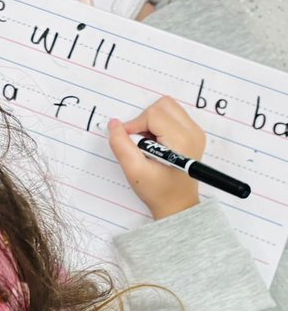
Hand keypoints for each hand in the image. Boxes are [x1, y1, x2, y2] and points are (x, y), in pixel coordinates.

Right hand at [107, 96, 206, 220]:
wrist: (178, 204)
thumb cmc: (158, 191)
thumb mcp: (134, 171)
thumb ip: (121, 145)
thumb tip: (114, 124)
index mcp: (181, 141)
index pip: (153, 114)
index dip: (135, 125)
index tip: (130, 143)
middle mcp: (193, 132)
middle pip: (163, 105)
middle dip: (145, 120)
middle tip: (140, 142)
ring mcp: (196, 131)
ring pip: (167, 107)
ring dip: (152, 121)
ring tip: (148, 143)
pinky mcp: (193, 133)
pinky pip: (172, 115)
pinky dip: (159, 124)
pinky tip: (156, 144)